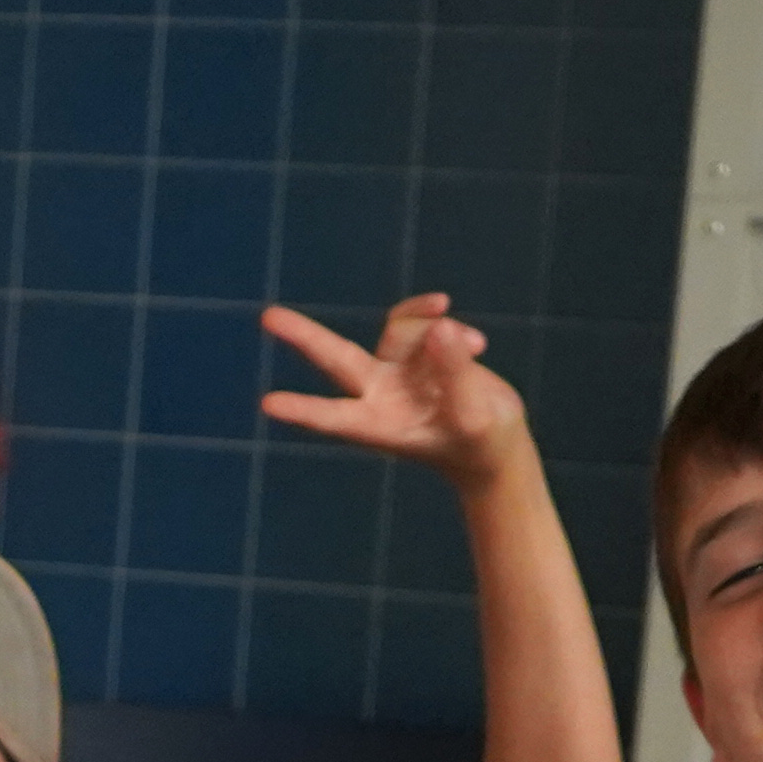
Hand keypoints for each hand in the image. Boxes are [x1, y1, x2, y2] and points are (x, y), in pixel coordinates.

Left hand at [258, 295, 530, 482]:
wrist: (494, 441)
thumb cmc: (481, 445)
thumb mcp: (473, 417)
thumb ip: (455, 374)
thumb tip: (438, 328)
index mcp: (379, 426)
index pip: (334, 417)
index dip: (303, 410)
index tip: (268, 404)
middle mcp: (377, 395)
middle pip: (335, 357)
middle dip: (304, 336)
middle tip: (267, 316)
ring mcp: (393, 370)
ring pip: (402, 329)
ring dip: (437, 329)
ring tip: (478, 346)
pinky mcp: (414, 351)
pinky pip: (421, 320)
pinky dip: (447, 324)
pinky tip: (478, 342)